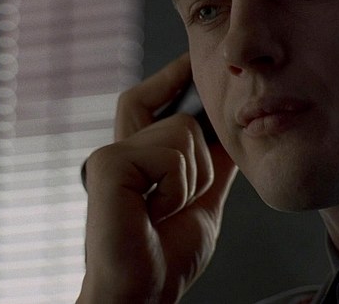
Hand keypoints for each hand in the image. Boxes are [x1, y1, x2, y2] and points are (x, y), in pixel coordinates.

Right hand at [77, 53, 236, 303]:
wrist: (144, 293)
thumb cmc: (165, 257)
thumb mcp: (201, 204)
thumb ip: (212, 170)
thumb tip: (230, 139)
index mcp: (138, 158)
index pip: (148, 100)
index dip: (169, 77)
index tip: (191, 59)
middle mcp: (120, 150)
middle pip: (173, 113)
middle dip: (198, 158)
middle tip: (179, 201)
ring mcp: (111, 155)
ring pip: (181, 132)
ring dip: (191, 181)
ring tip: (166, 213)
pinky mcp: (108, 164)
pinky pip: (170, 155)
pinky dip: (177, 189)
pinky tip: (155, 215)